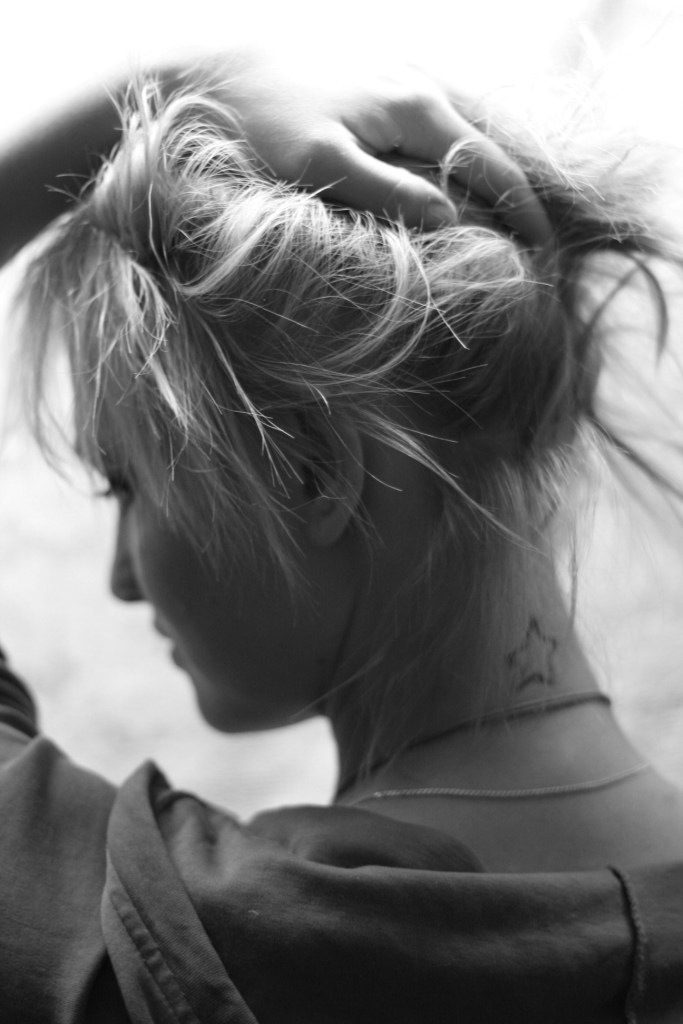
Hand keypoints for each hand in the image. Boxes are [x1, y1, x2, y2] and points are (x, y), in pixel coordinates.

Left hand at [212, 49, 550, 243]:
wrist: (213, 64)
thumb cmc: (261, 122)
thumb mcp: (322, 165)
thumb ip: (388, 191)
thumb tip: (452, 215)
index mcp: (415, 106)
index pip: (490, 164)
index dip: (523, 208)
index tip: (546, 249)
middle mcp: (418, 81)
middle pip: (489, 140)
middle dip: (519, 189)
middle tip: (540, 236)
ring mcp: (398, 71)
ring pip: (466, 122)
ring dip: (492, 165)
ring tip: (510, 208)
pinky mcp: (375, 73)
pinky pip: (437, 111)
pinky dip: (460, 141)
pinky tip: (457, 161)